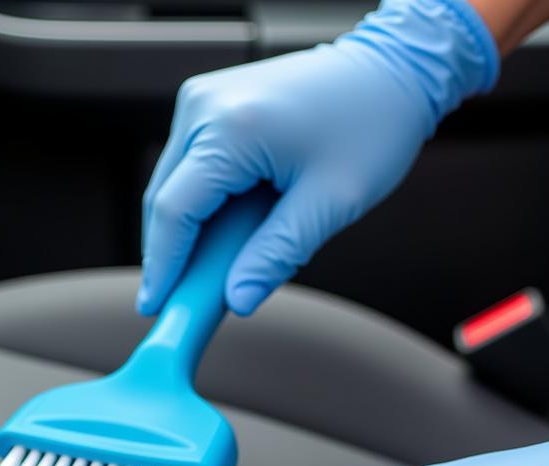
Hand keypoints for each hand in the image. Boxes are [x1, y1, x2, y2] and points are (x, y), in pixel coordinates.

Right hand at [138, 0, 498, 317]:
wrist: (391, 74)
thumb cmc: (371, 125)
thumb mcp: (328, 204)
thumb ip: (276, 256)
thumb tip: (238, 299)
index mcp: (230, 128)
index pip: (174, 211)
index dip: (163, 267)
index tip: (157, 307)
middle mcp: (205, 105)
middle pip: (165, 199)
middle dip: (173, 255)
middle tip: (187, 303)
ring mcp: (205, 101)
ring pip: (175, 186)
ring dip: (190, 233)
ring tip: (219, 270)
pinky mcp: (213, 105)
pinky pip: (192, 169)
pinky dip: (203, 208)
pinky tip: (227, 237)